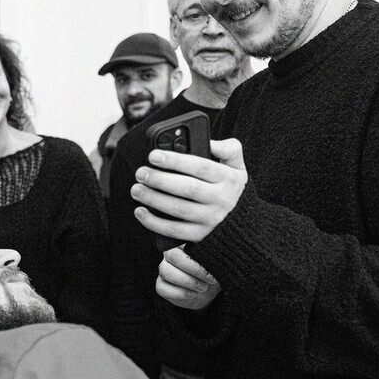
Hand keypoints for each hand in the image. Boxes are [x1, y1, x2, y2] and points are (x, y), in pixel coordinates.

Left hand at [132, 138, 246, 242]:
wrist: (242, 223)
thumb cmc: (231, 189)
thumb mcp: (238, 167)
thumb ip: (228, 149)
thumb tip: (211, 142)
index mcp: (228, 179)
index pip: (200, 167)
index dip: (175, 161)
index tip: (154, 156)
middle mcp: (220, 200)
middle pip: (188, 188)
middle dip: (160, 180)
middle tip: (141, 173)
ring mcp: (210, 219)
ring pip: (178, 209)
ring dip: (154, 199)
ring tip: (136, 189)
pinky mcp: (199, 235)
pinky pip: (174, 231)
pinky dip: (154, 223)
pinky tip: (140, 212)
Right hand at [156, 246, 220, 309]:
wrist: (209, 291)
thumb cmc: (214, 272)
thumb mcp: (217, 263)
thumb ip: (213, 256)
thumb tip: (213, 256)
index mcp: (184, 242)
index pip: (183, 240)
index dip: (197, 254)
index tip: (213, 265)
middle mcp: (171, 253)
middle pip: (172, 255)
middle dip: (194, 269)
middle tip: (209, 279)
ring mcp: (164, 268)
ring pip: (166, 271)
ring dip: (187, 282)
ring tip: (203, 288)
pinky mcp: (161, 284)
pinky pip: (161, 287)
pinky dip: (179, 293)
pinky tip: (192, 295)